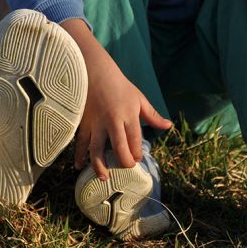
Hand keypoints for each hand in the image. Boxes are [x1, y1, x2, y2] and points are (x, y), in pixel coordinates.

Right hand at [61, 19, 170, 179]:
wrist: (94, 70)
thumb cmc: (119, 85)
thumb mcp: (139, 98)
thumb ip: (152, 115)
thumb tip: (168, 126)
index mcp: (129, 115)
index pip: (135, 141)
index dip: (136, 154)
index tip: (136, 158)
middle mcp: (113, 121)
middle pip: (118, 149)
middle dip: (123, 163)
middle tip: (123, 167)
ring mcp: (96, 123)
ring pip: (97, 150)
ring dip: (100, 166)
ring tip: (104, 177)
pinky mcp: (83, 123)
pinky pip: (80, 142)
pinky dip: (78, 156)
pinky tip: (78, 166)